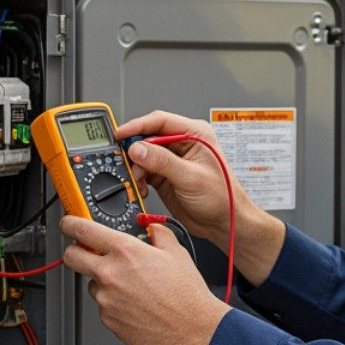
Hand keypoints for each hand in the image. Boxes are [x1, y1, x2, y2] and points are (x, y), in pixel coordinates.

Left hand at [59, 216, 229, 344]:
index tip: (69, 224)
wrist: (193, 330)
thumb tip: (151, 228)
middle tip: (88, 253)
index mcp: (125, 251)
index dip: (70, 224)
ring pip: (92, 284)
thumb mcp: (177, 252)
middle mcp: (110, 274)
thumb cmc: (187, 295)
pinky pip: (104, 306)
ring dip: (104, 282)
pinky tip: (137, 305)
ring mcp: (106, 299)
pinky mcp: (108, 320)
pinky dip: (115, 304)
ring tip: (132, 288)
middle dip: (75, 252)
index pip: (82, 230)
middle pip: (71, 257)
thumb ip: (158, 234)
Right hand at [116, 111, 237, 248]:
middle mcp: (182, 143)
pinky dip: (138, 179)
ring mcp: (172, 159)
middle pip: (147, 137)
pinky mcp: (165, 175)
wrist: (224, 222)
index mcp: (195, 134)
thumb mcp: (190, 177)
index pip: (160, 121)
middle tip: (125, 162)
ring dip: (135, 168)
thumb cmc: (222, 197)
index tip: (120, 135)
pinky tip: (141, 187)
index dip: (137, 126)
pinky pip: (143, 171)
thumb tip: (138, 149)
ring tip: (136, 179)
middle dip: (134, 150)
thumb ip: (162, 161)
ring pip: (142, 155)